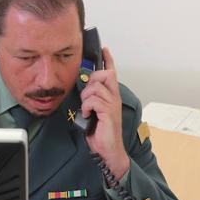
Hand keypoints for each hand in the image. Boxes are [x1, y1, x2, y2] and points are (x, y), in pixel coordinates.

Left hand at [80, 47, 130, 179]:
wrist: (108, 150)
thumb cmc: (100, 132)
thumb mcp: (94, 112)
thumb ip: (92, 99)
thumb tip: (84, 91)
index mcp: (112, 97)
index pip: (111, 73)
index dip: (108, 60)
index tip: (104, 49)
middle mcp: (114, 98)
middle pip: (104, 76)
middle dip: (91, 81)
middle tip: (87, 97)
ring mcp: (113, 105)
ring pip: (96, 88)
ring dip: (86, 98)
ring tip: (86, 110)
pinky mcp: (108, 113)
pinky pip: (94, 101)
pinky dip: (86, 107)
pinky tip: (87, 115)